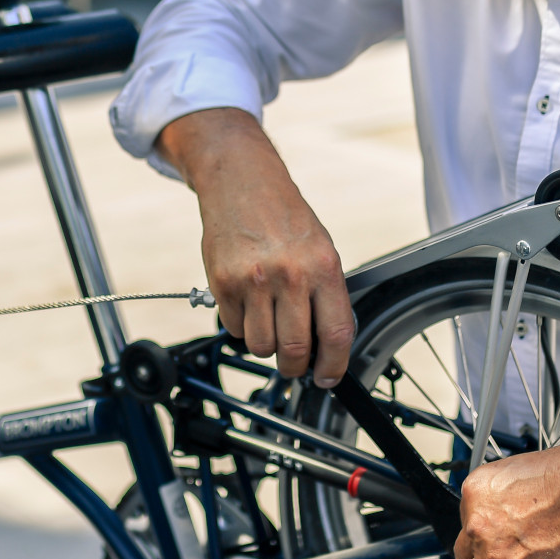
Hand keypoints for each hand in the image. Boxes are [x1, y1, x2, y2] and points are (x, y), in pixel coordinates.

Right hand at [155, 108, 354, 385]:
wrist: (241, 181)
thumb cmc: (284, 216)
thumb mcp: (320, 248)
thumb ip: (324, 294)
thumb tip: (325, 345)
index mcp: (323, 267)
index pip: (336, 334)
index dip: (333, 366)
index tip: (328, 377)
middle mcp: (290, 275)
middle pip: (294, 349)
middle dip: (295, 368)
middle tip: (294, 365)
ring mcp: (254, 280)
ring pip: (261, 345)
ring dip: (265, 347)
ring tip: (269, 325)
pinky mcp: (223, 282)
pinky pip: (233, 327)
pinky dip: (241, 326)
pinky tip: (248, 304)